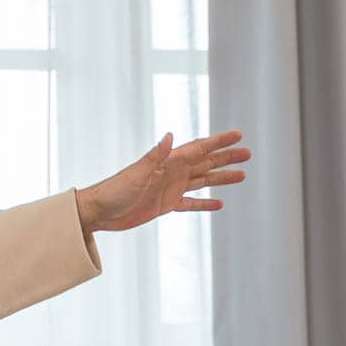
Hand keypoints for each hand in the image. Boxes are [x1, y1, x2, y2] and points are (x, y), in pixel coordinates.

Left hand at [75, 129, 249, 233]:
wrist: (98, 211)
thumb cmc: (114, 190)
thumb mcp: (137, 173)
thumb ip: (155, 156)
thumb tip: (169, 135)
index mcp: (167, 162)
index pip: (199, 149)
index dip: (219, 142)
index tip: (238, 135)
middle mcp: (171, 173)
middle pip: (205, 163)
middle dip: (226, 158)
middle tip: (248, 153)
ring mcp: (169, 189)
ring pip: (202, 181)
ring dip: (221, 178)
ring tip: (242, 175)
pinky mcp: (164, 205)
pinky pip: (190, 203)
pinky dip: (204, 203)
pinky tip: (218, 203)